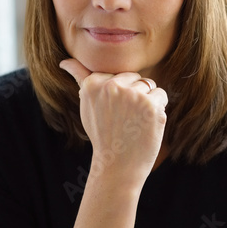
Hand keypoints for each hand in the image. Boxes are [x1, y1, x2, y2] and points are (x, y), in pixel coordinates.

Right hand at [59, 58, 167, 187]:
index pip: (118, 75)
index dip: (119, 95)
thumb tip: (64, 61)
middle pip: (135, 78)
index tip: (112, 114)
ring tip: (134, 123)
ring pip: (149, 85)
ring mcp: (132, 94)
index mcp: (93, 83)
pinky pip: (161, 95)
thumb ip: (80, 79)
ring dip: (147, 103)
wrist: (118, 166)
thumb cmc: (103, 135)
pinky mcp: (151, 104)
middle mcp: (111, 86)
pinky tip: (146, 125)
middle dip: (134, 96)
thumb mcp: (87, 105)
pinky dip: (158, 110)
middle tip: (124, 120)